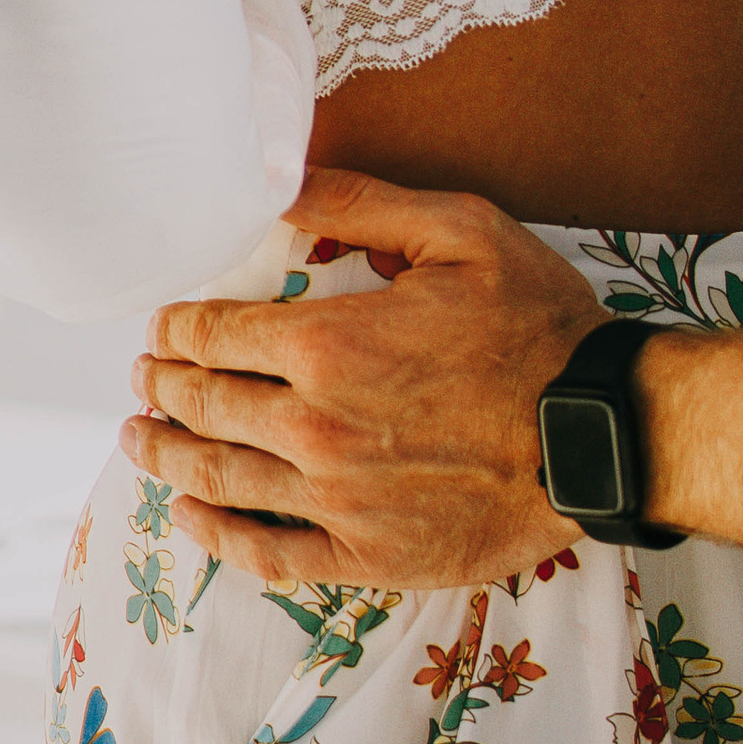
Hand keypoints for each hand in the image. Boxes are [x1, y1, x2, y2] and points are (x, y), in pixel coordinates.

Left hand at [122, 171, 606, 590]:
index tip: (164, 326)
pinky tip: (193, 519)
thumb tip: (281, 188)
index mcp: (329, 345)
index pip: (216, 337)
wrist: (600, 432)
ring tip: (142, 440)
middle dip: (163, 387)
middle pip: (206, 407)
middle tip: (144, 377)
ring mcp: (337, 499)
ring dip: (168, 457)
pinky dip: (217, 537)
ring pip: (220, 480)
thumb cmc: (537, 325)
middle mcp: (316, 427)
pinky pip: (268, 555)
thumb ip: (360, 203)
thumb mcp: (460, 231)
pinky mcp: (367, 555)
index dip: (177, 329)